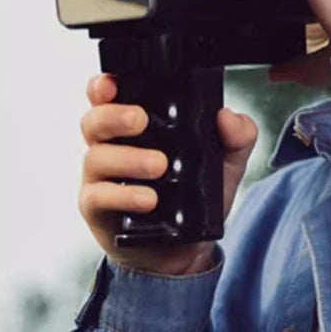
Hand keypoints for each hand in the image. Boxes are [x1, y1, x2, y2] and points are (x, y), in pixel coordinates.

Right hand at [78, 73, 258, 274]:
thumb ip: (236, 137)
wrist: (186, 248)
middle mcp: (112, 147)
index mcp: (135, 128)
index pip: (108, 98)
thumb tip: (228, 118)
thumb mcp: (225, 164)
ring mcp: (101, 178)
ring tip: (159, 166)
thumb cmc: (195, 197)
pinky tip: (148, 199)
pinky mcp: (97, 208)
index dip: (103, 86)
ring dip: (128, 158)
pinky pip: (98, 196)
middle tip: (142, 121)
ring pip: (96, 157)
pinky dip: (123, 196)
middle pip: (93, 121)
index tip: (113, 83)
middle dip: (114, 115)